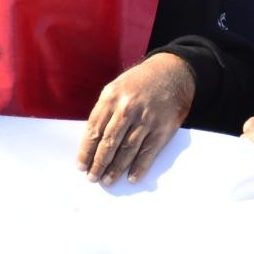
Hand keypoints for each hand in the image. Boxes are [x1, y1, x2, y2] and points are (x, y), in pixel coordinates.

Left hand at [78, 52, 194, 184]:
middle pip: (109, 142)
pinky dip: (139, 167)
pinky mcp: (162, 129)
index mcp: (110, 98)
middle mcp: (127, 109)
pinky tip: (131, 177)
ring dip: (116, 169)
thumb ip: (104, 111)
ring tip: (107, 180)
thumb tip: (93, 140)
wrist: (171, 74)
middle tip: (92, 177)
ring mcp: (146, 119)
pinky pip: (148, 152)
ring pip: (127, 150)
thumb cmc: (138, 83)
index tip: (81, 166)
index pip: (94, 130)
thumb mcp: (115, 88)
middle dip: (99, 163)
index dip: (86, 150)